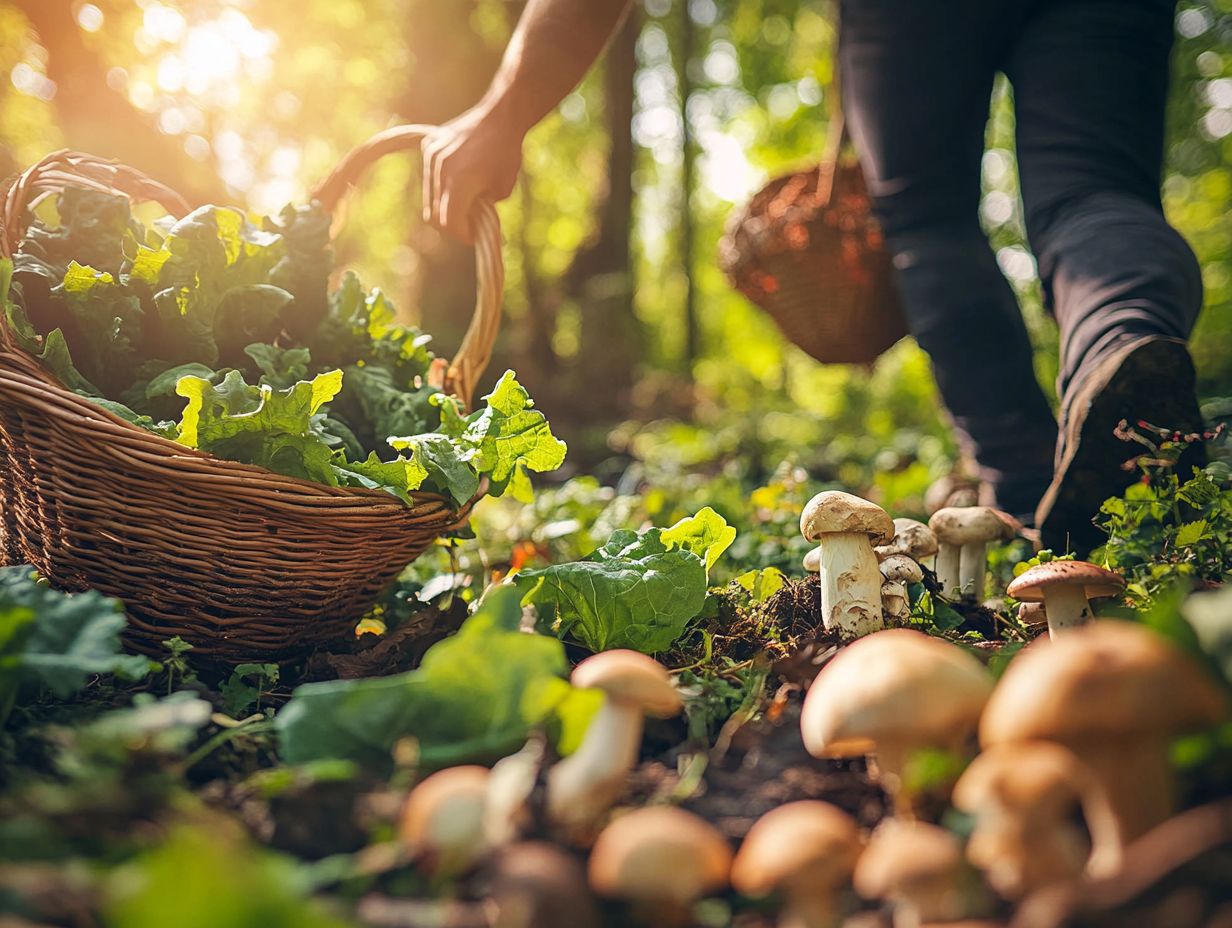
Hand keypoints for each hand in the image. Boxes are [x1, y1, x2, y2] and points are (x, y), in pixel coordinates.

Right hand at [422, 104, 524, 243]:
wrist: (501, 115)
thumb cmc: (507, 152)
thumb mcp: (502, 190)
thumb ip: (483, 210)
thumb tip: (469, 222)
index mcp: (460, 181)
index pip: (450, 223)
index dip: (463, 235)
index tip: (475, 237)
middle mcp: (440, 169)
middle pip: (434, 215)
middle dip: (452, 226)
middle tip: (470, 226)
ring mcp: (431, 156)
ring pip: (428, 199)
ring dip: (444, 207)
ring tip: (465, 204)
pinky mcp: (427, 147)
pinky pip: (427, 178)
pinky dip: (437, 186)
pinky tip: (443, 179)